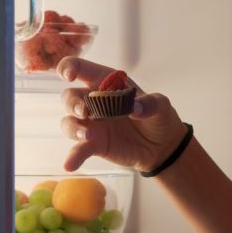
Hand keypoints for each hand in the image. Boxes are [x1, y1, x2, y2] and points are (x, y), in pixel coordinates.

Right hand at [56, 57, 187, 172]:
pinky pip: (78, 149)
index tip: (68, 76)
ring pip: (69, 122)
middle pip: (70, 97)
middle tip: (85, 111)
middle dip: (73, 103)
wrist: (163, 146)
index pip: (81, 69)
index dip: (69, 67)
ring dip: (74, 128)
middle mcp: (94, 102)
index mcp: (107, 83)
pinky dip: (72, 156)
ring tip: (88, 135)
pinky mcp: (94, 144)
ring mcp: (92, 124)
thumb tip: (135, 109)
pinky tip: (69, 165)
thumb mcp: (161, 106)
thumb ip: (150, 104)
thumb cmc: (158, 117)